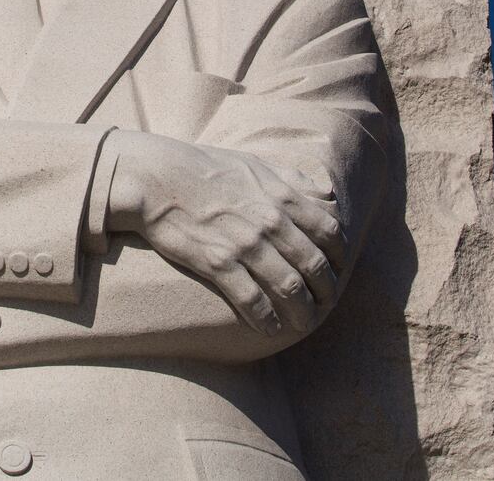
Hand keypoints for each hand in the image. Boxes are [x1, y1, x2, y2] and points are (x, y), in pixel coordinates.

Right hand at [102, 131, 346, 336]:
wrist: (155, 178)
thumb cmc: (204, 168)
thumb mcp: (254, 164)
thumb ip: (293, 179)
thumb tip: (327, 193)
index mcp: (281, 196)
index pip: (329, 232)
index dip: (339, 256)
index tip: (337, 270)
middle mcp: (269, 222)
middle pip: (314, 265)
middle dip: (325, 291)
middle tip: (325, 305)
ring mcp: (245, 244)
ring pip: (289, 287)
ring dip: (302, 311)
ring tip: (303, 323)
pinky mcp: (218, 263)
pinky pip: (252, 299)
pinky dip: (266, 319)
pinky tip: (270, 328)